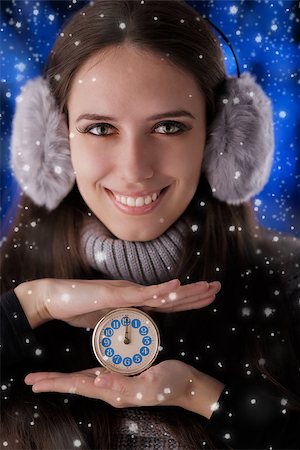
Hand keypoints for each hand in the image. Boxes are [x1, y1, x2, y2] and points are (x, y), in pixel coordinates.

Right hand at [15, 278, 220, 328]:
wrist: (57, 298)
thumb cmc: (79, 307)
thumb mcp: (107, 320)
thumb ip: (121, 322)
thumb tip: (131, 329)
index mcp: (135, 303)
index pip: (168, 304)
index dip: (188, 302)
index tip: (206, 297)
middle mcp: (135, 294)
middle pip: (171, 297)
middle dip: (196, 293)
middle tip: (218, 287)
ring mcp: (127, 293)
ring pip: (162, 293)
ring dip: (186, 291)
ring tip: (207, 286)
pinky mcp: (116, 295)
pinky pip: (142, 294)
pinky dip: (161, 290)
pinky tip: (177, 286)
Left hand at [24, 360, 224, 418]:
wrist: (188, 384)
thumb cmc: (171, 384)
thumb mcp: (149, 384)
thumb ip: (124, 385)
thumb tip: (96, 383)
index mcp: (114, 392)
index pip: (79, 387)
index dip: (56, 383)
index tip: (35, 381)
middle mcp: (112, 389)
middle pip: (76, 385)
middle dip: (54, 382)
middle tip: (31, 379)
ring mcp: (117, 383)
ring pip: (84, 380)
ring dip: (64, 379)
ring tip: (47, 376)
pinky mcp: (124, 375)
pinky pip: (98, 374)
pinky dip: (83, 373)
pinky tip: (79, 371)